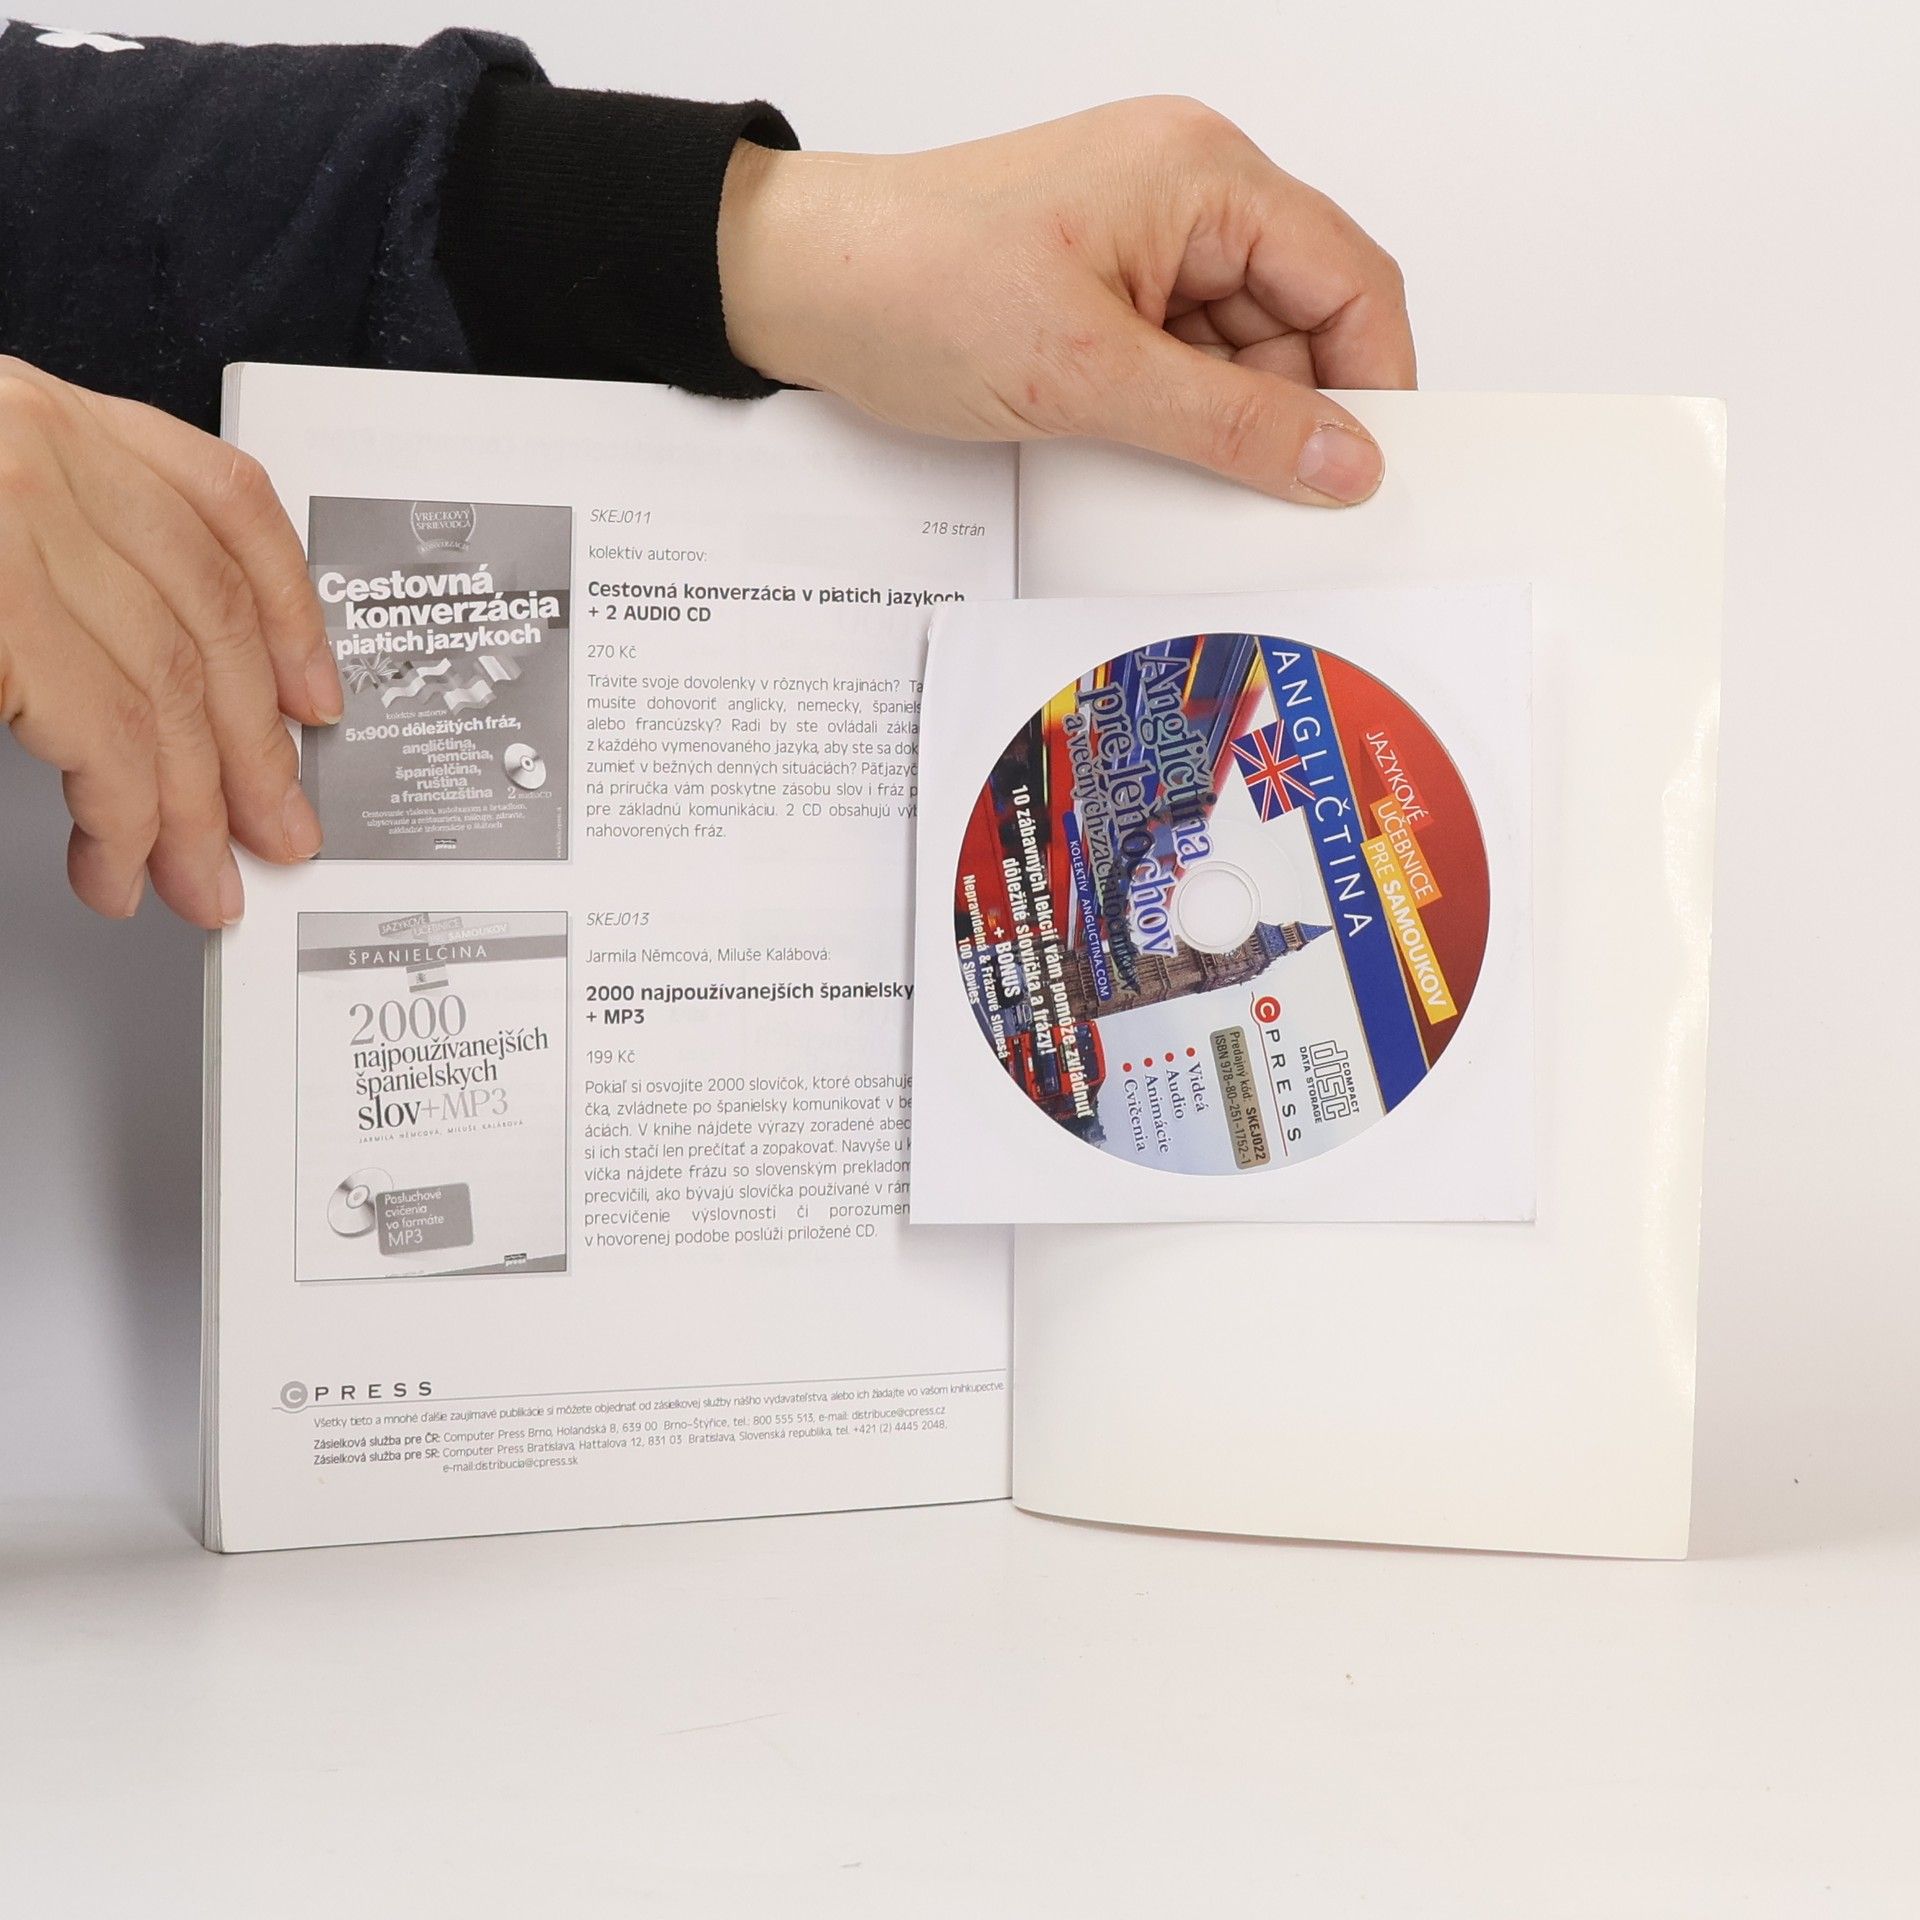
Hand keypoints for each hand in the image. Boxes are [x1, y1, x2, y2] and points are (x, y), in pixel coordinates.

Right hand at [0, 358, 339, 925]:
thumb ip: (59, 565)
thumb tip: (161, 693)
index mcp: (47, 418)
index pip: (227, 506)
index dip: (290, 613)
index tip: (315, 695)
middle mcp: (37, 454)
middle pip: (205, 618)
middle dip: (254, 748)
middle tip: (276, 830)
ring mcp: (4, 520)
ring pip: (160, 686)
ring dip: (191, 807)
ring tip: (198, 879)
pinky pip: (97, 725)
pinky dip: (121, 811)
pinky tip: (115, 858)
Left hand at [719, 97, 1413, 504]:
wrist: (798, 284)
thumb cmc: (916, 287)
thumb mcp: (1091, 376)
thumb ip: (1231, 426)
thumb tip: (1343, 461)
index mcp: (1204, 177)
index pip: (1348, 275)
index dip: (1374, 379)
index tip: (1365, 473)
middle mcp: (1188, 193)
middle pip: (1302, 316)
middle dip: (1289, 411)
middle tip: (1263, 501)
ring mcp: (1147, 238)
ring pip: (1243, 347)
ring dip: (1225, 421)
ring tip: (1166, 472)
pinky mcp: (1107, 284)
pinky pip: (1184, 356)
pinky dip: (1179, 414)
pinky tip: (1142, 454)